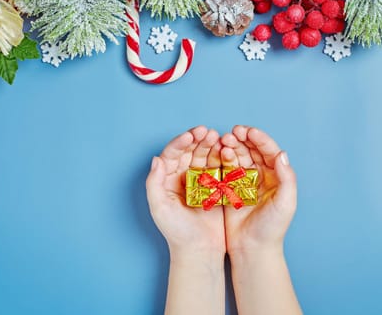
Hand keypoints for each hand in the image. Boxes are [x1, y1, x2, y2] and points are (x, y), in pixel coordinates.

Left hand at [146, 126, 223, 255]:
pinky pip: (218, 168)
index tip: (192, 136)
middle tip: (209, 132)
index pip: (173, 154)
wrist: (200, 250)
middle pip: (190, 151)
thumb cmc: (177, 232)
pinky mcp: (216, 187)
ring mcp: (200, 181)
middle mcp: (183, 177)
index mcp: (167, 179)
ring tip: (220, 138)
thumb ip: (154, 183)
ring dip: (211, 145)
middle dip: (199, 140)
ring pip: (205, 156)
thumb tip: (156, 159)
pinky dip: (223, 157)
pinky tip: (227, 150)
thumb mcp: (159, 208)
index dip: (181, 142)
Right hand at [221, 125, 296, 255]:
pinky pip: (225, 170)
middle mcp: (260, 176)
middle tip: (233, 132)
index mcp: (276, 176)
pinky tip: (217, 153)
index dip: (259, 139)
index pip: (269, 151)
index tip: (249, 131)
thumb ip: (286, 179)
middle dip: (242, 139)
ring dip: (231, 147)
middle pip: (251, 150)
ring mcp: (243, 181)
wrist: (252, 249)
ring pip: (237, 157)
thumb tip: (282, 154)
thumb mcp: (285, 203)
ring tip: (223, 141)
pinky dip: (221, 160)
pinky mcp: (229, 189)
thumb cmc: (272, 228)